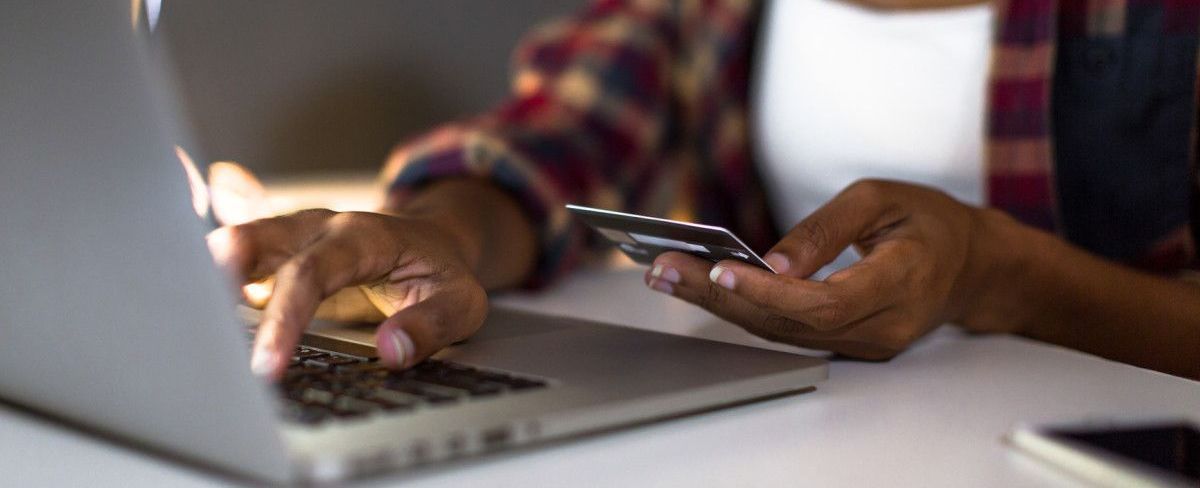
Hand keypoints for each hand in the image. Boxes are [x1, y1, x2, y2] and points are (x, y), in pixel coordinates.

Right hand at [207, 209, 487, 379]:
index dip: (285, 318)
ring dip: (206, 269)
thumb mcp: (462, 303)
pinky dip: (209, 276)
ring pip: (239, 240)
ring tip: (179, 303)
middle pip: (260, 238)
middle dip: (223, 269)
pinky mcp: (277, 253)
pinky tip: (186, 303)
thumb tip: (390, 350)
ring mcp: (293, 236)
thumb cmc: (442, 274)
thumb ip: (430, 325)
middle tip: (193, 308)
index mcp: (363, 237)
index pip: (313, 273)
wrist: (434, 241)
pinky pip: (236, 258)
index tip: (265, 365)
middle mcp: (320, 227)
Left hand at [645, 179, 1006, 358]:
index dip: (769, 293)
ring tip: (666, 273)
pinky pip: (789, 331)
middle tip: (663, 268)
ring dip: (720, 305)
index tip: (719, 271)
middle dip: (719, 297)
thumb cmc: (928, 223)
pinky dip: (744, 308)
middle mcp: (882, 326)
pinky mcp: (847, 344)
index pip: (825, 302)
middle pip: (790, 324)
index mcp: (901, 283)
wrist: (971, 267)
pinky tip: (703, 285)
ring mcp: (865, 343)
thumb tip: (771, 262)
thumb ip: (827, 229)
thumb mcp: (882, 199)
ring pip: (782, 332)